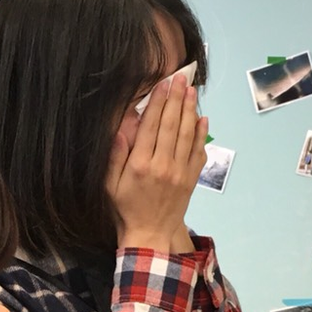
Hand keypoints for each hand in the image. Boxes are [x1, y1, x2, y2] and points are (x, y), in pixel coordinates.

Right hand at [106, 73, 208, 252]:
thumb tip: (121, 128)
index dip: (157, 102)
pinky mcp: (191, 179)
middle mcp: (162, 166)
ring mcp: (180, 172)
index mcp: (140, 165)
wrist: (150, 234)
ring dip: (190, 110)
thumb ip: (115, 156)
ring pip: (186, 134)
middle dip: (176, 99)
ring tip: (191, 91)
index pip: (151, 126)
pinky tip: (201, 117)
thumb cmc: (126, 208)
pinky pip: (198, 151)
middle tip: (180, 78)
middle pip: (171, 125)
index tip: (163, 84)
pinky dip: (200, 133)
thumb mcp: (110, 184)